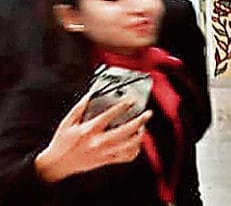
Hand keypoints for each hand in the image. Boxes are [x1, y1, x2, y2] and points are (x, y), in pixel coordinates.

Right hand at [34, 94, 152, 182]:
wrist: (56, 164)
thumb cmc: (62, 141)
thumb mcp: (68, 121)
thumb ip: (80, 107)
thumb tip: (91, 94)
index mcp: (89, 130)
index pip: (109, 116)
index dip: (122, 107)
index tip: (131, 101)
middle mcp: (98, 142)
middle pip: (125, 131)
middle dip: (139, 121)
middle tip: (147, 113)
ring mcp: (104, 153)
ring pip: (129, 146)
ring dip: (139, 136)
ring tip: (143, 127)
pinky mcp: (106, 161)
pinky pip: (126, 157)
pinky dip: (135, 150)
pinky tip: (136, 142)